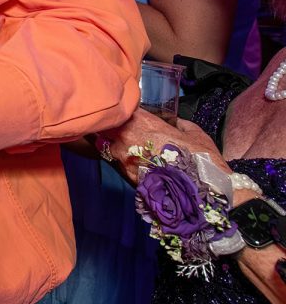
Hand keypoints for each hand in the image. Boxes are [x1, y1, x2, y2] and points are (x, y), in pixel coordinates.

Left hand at [105, 107, 224, 184]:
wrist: (197, 194)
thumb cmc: (198, 160)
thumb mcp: (195, 135)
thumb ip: (181, 124)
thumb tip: (176, 122)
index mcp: (142, 121)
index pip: (123, 108)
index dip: (125, 110)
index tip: (130, 113)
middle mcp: (125, 135)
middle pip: (106, 124)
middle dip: (111, 125)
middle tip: (121, 129)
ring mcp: (120, 155)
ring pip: (104, 143)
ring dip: (111, 143)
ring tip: (125, 147)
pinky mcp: (121, 174)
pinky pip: (113, 161)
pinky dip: (117, 159)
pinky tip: (129, 162)